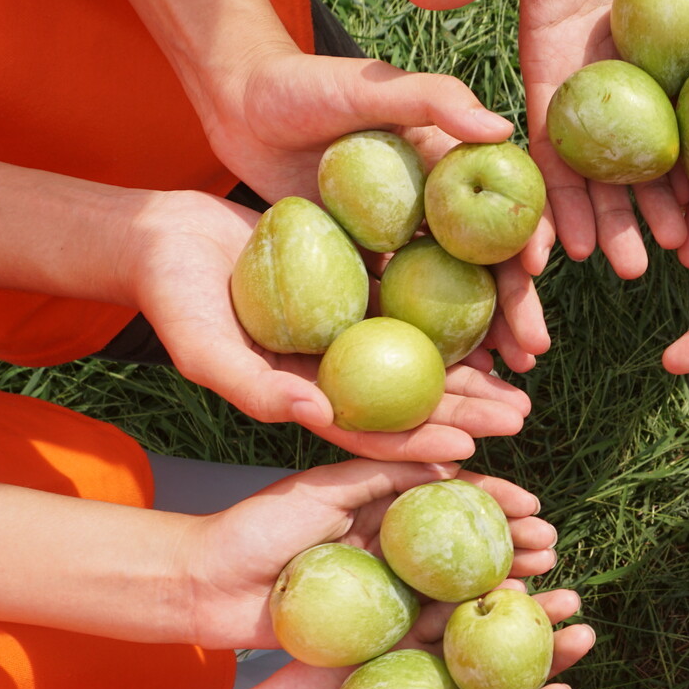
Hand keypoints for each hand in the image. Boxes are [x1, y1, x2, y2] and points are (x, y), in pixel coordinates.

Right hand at [122, 188, 533, 458]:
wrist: (164, 236)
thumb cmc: (173, 299)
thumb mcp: (205, 350)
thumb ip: (255, 387)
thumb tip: (315, 413)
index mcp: (305, 397)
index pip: (371, 432)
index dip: (418, 444)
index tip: (467, 451)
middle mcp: (336, 370)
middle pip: (411, 399)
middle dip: (467, 414)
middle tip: (521, 418)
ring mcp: (350, 329)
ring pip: (422, 354)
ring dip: (472, 368)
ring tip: (523, 375)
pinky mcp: (357, 284)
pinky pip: (414, 298)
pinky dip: (452, 307)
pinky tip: (497, 307)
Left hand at [180, 459, 562, 648]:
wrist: (204, 590)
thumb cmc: (253, 531)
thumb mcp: (320, 491)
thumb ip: (380, 474)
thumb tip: (453, 457)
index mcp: (378, 503)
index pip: (450, 498)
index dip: (495, 501)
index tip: (532, 506)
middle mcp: (388, 545)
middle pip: (464, 542)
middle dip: (512, 542)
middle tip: (551, 548)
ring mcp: (383, 588)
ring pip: (456, 583)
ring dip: (502, 581)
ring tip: (543, 583)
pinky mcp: (372, 628)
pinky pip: (428, 623)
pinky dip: (468, 622)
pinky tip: (501, 624)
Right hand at [211, 574, 595, 688]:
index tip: (570, 684)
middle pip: (499, 656)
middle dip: (540, 635)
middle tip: (577, 616)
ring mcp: (404, 655)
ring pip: (464, 618)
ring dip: (503, 596)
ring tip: (540, 575)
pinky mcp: (372, 627)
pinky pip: (413, 598)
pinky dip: (445, 582)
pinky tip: (475, 564)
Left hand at [212, 46, 554, 372]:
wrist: (238, 107)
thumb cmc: (302, 84)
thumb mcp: (367, 87)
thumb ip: (432, 100)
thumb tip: (502, 129)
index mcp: (450, 161)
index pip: (503, 204)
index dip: (527, 235)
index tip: (535, 269)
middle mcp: (436, 205)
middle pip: (489, 262)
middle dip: (518, 307)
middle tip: (534, 350)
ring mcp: (402, 238)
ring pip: (453, 294)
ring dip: (484, 336)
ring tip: (508, 375)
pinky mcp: (366, 262)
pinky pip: (401, 307)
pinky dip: (424, 342)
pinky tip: (444, 378)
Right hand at [403, 0, 688, 278]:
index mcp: (548, 54)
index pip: (545, 142)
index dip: (552, 198)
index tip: (561, 251)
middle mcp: (593, 73)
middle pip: (603, 164)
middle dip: (616, 220)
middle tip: (639, 271)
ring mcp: (641, 66)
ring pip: (655, 151)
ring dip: (669, 202)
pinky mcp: (685, 48)